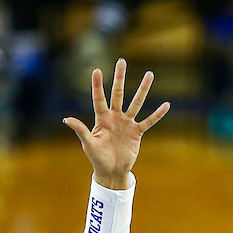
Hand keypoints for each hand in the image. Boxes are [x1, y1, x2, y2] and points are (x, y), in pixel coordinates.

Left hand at [64, 59, 169, 189]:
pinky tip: (166, 104)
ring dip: (143, 89)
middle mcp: (115, 117)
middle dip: (120, 78)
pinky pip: (149, 121)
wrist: (112, 171)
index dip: (98, 85)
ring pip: (136, 103)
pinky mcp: (137, 133)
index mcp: (102, 119)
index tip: (97, 70)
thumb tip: (66, 119)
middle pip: (118, 94)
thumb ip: (80, 130)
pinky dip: (157, 114)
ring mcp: (127, 123)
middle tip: (122, 61)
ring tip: (150, 74)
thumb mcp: (88, 144)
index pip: (99, 99)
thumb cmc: (97, 158)